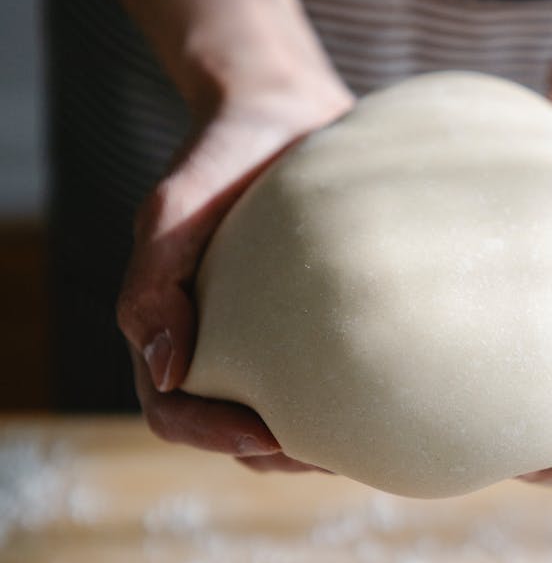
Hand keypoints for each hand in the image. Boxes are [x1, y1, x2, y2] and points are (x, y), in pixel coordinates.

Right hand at [116, 80, 353, 469]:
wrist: (281, 108)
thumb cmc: (219, 156)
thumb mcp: (172, 209)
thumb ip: (152, 283)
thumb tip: (167, 368)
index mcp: (174, 327)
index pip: (174, 410)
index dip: (212, 435)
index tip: (267, 435)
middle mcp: (220, 340)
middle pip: (232, 431)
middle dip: (273, 454)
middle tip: (328, 454)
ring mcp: (270, 333)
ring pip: (283, 413)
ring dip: (313, 439)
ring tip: (363, 438)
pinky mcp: (316, 317)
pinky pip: (328, 373)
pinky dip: (347, 397)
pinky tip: (388, 394)